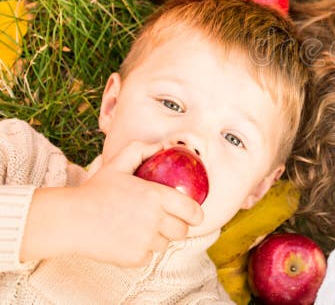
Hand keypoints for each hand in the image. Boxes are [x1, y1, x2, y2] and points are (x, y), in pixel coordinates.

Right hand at [21, 140, 203, 266]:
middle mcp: (154, 219)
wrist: (70, 219)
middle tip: (165, 222)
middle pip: (182, 231)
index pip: (193, 211)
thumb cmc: (94, 191)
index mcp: (156, 196)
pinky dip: (141, 252)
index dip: (195, 214)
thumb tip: (162, 145)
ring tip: (140, 229)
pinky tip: (127, 240)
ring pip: (165, 245)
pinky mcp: (134, 258)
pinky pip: (148, 257)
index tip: (192, 215)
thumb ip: (140, 151)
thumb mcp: (117, 164)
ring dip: (157, 239)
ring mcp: (145, 241)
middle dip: (176, 227)